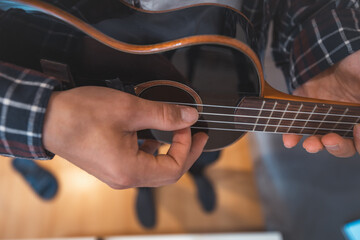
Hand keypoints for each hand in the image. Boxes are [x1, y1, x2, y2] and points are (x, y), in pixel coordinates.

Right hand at [43, 86, 207, 188]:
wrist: (46, 117)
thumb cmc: (80, 114)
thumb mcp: (129, 109)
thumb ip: (163, 115)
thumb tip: (189, 116)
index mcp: (130, 170)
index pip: (174, 168)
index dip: (187, 147)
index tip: (189, 126)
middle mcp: (124, 178)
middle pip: (166, 173)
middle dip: (184, 152)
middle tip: (195, 134)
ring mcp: (116, 174)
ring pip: (153, 168)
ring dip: (167, 151)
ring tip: (175, 133)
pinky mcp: (110, 165)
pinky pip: (139, 164)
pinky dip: (150, 150)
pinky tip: (149, 136)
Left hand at [283, 50, 359, 157]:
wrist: (328, 47)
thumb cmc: (355, 61)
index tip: (357, 129)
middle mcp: (347, 121)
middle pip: (347, 146)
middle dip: (339, 147)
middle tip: (331, 139)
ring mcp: (326, 118)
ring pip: (323, 141)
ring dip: (317, 145)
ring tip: (311, 144)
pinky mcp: (306, 113)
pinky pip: (299, 129)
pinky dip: (294, 136)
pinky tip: (290, 140)